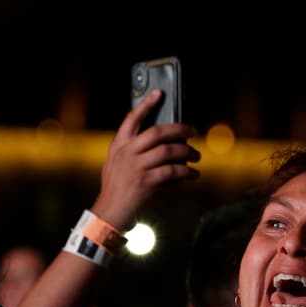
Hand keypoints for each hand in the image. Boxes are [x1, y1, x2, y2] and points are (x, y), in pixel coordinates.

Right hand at [91, 90, 199, 229]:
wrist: (109, 212)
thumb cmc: (116, 189)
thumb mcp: (116, 164)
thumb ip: (132, 152)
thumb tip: (161, 145)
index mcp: (119, 145)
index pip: (132, 119)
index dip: (146, 104)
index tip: (159, 93)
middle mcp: (126, 153)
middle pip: (157, 132)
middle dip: (179, 129)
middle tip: (192, 130)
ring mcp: (136, 167)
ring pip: (168, 151)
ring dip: (187, 151)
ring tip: (196, 155)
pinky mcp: (146, 182)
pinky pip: (172, 171)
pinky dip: (186, 172)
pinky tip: (193, 174)